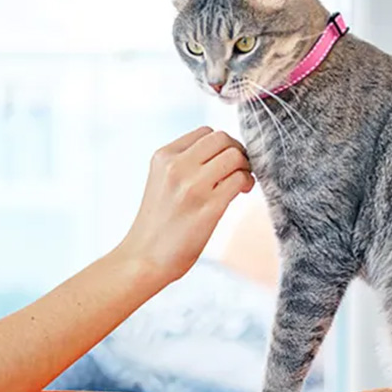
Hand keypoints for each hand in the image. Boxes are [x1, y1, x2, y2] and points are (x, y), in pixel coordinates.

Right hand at [117, 126, 253, 284]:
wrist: (144, 258)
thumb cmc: (157, 224)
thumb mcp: (161, 181)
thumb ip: (185, 163)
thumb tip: (225, 153)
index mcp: (163, 157)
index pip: (205, 133)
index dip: (221, 145)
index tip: (223, 162)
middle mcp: (176, 166)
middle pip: (223, 139)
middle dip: (237, 151)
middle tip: (238, 170)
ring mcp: (192, 186)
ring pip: (235, 156)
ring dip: (245, 166)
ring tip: (241, 182)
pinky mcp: (208, 207)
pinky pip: (240, 179)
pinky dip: (247, 183)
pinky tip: (242, 193)